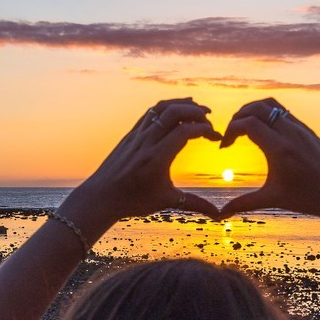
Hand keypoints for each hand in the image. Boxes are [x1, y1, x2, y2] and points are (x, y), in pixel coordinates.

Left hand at [65, 99, 220, 232]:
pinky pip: (150, 113)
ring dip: (181, 104)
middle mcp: (146, 142)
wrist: (101, 197)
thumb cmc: (133, 201)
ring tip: (197, 110)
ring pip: (160, 108)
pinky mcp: (131, 134)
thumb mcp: (166, 201)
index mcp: (157, 158)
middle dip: (196, 111)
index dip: (205, 130)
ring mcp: (137, 135)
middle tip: (209, 119)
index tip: (216, 137)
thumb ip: (194, 204)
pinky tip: (176, 112)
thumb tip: (218, 215)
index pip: (185, 132)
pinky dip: (166, 107)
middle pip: (174, 113)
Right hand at [217, 99, 319, 219]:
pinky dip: (268, 114)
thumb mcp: (273, 199)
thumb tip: (221, 215)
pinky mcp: (307, 129)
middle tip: (231, 135)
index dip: (230, 130)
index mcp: (280, 149)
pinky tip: (264, 131)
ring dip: (253, 110)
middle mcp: (290, 133)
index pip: (248, 123)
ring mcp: (300, 128)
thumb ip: (244, 203)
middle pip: (256, 108)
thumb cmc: (308, 198)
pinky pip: (283, 111)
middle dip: (238, 117)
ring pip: (271, 104)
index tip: (224, 146)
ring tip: (245, 127)